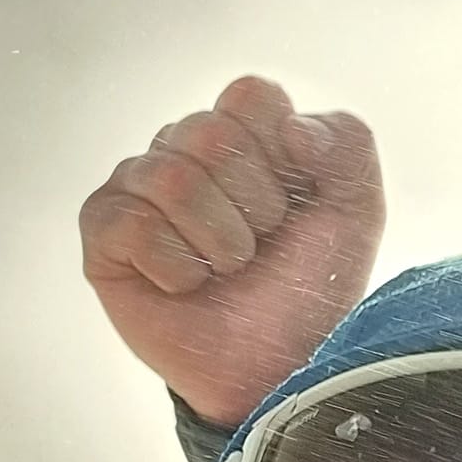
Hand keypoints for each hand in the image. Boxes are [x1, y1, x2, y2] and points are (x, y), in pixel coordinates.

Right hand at [80, 75, 384, 425]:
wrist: (281, 364)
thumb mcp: (357, 211)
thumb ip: (346, 141)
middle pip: (211, 133)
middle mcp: (183, 150)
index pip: (251, 97)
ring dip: (219, 241)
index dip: (282, 156)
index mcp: (241, 133)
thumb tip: (291, 127)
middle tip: (259, 248)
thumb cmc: (311, 288)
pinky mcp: (104, 234)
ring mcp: (137, 187)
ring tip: (227, 270)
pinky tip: (187, 286)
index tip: (293, 205)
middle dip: (254, 205)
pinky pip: (132, 223)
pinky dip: (176, 268)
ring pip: (171, 178)